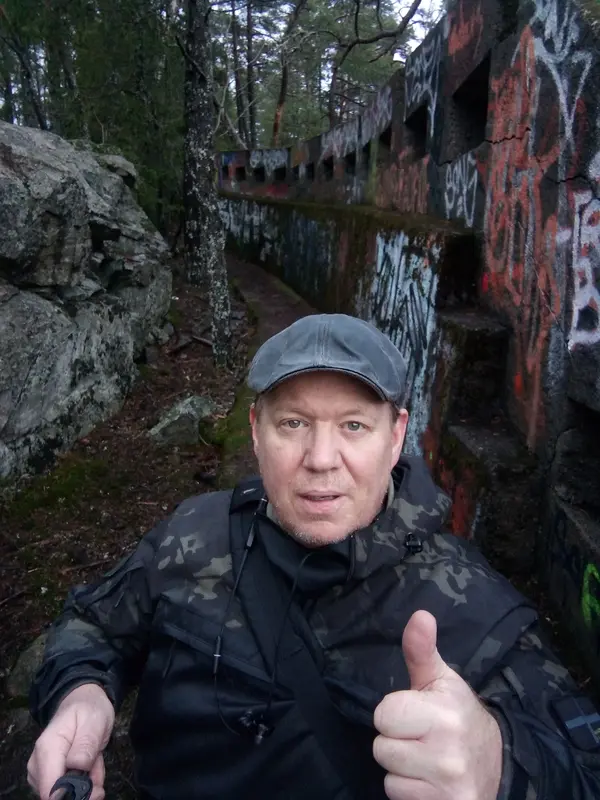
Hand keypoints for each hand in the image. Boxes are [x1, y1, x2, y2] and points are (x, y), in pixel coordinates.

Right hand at [27, 683, 114, 799]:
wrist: (83, 701)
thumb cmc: (88, 709)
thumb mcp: (94, 721)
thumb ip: (86, 745)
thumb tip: (76, 767)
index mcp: (47, 749)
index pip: (50, 790)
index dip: (72, 796)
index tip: (95, 789)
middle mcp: (38, 764)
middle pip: (58, 795)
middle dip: (85, 788)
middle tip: (98, 765)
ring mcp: (42, 771)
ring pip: (66, 793)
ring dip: (87, 782)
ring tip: (95, 759)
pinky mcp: (49, 776)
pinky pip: (68, 788)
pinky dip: (85, 780)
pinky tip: (91, 764)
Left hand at [373, 610, 502, 799]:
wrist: (498, 765)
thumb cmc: (459, 715)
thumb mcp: (442, 680)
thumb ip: (421, 650)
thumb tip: (420, 615)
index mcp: (444, 713)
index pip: (384, 714)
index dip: (395, 713)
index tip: (416, 714)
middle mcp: (447, 752)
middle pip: (381, 747)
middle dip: (396, 741)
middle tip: (420, 738)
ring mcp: (447, 785)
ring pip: (389, 776)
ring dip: (401, 769)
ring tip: (425, 760)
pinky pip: (399, 797)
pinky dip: (410, 792)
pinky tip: (429, 782)